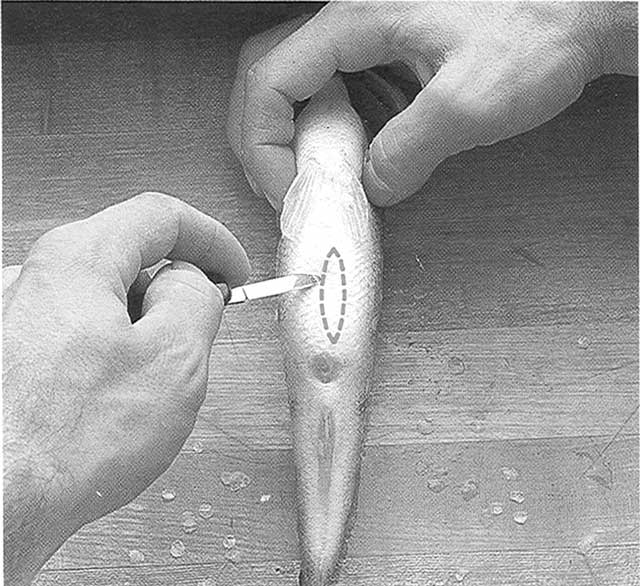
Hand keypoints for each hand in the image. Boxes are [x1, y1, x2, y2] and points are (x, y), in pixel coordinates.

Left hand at [3, 193, 249, 584]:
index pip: (160, 217)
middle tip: (202, 329)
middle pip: (130, 257)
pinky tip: (114, 399)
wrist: (0, 506)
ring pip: (106, 299)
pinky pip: (80, 332)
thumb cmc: (71, 441)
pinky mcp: (13, 354)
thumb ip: (196, 298)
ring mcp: (19, 316)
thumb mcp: (173, 357)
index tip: (233, 270)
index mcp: (80, 260)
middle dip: (175, 289)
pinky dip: (113, 350)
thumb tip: (193, 282)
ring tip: (152, 382)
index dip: (211, 239)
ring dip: (143, 326)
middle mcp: (39, 277)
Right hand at [227, 2, 635, 208]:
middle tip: (285, 188)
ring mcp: (368, 39)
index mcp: (357, 21)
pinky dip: (328, 134)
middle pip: (267, 76)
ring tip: (316, 182)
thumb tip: (372, 188)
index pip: (270, 80)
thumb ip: (409, 152)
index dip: (263, 144)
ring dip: (293, 139)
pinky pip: (336, 93)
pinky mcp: (387, 56)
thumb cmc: (539, 30)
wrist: (583, 8)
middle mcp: (351, 22)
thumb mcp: (469, 104)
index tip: (287, 191)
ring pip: (297, 86)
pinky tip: (351, 159)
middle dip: (263, 139)